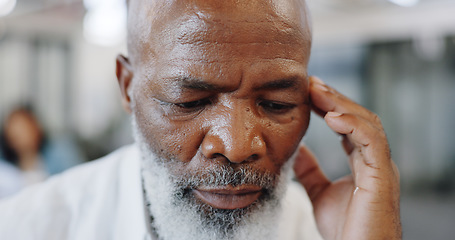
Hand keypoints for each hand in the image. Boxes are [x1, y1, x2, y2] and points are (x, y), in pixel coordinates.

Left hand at [294, 76, 400, 239]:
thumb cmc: (345, 230)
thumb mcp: (320, 193)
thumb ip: (311, 171)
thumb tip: (296, 150)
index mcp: (363, 163)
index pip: (348, 125)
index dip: (329, 106)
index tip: (308, 91)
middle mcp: (375, 161)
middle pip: (359, 118)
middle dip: (334, 98)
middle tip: (311, 82)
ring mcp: (381, 168)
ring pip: (368, 124)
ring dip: (341, 104)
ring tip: (317, 91)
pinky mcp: (382, 177)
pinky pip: (372, 143)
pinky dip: (354, 125)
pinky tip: (332, 116)